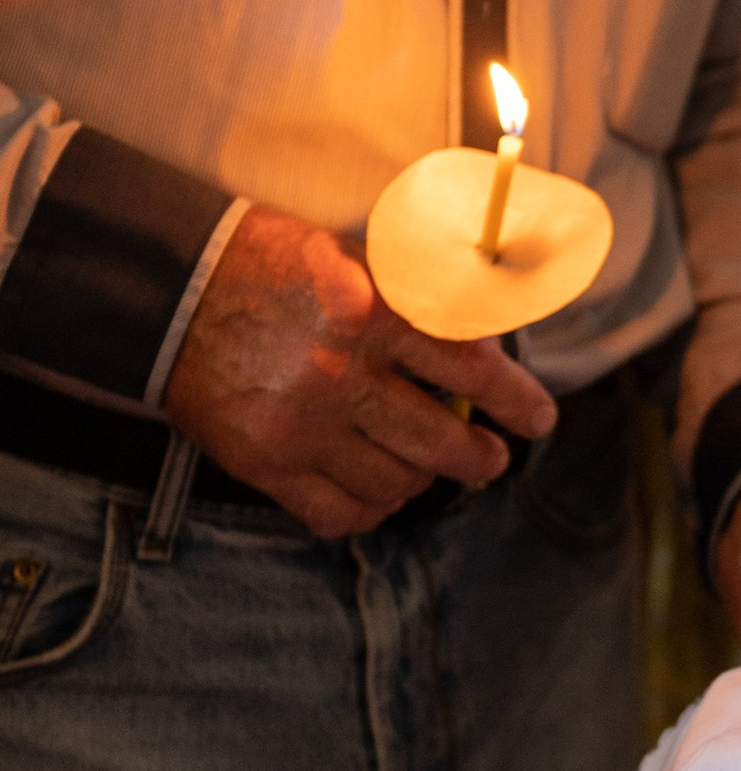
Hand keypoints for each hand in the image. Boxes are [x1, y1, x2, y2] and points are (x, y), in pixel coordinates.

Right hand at [163, 202, 552, 535]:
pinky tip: (381, 493)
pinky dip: (371, 510)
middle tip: (492, 459)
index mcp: (374, 314)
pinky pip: (339, 512)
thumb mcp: (356, 258)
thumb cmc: (273, 265)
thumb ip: (421, 299)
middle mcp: (342, 376)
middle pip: (440, 441)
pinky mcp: (265, 463)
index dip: (516, 401)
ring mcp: (302, 426)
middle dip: (480, 457)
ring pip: (396, 482)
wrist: (173, 289)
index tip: (538, 420)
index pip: (472, 370)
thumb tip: (491, 337)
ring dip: (425, 480)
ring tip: (429, 469)